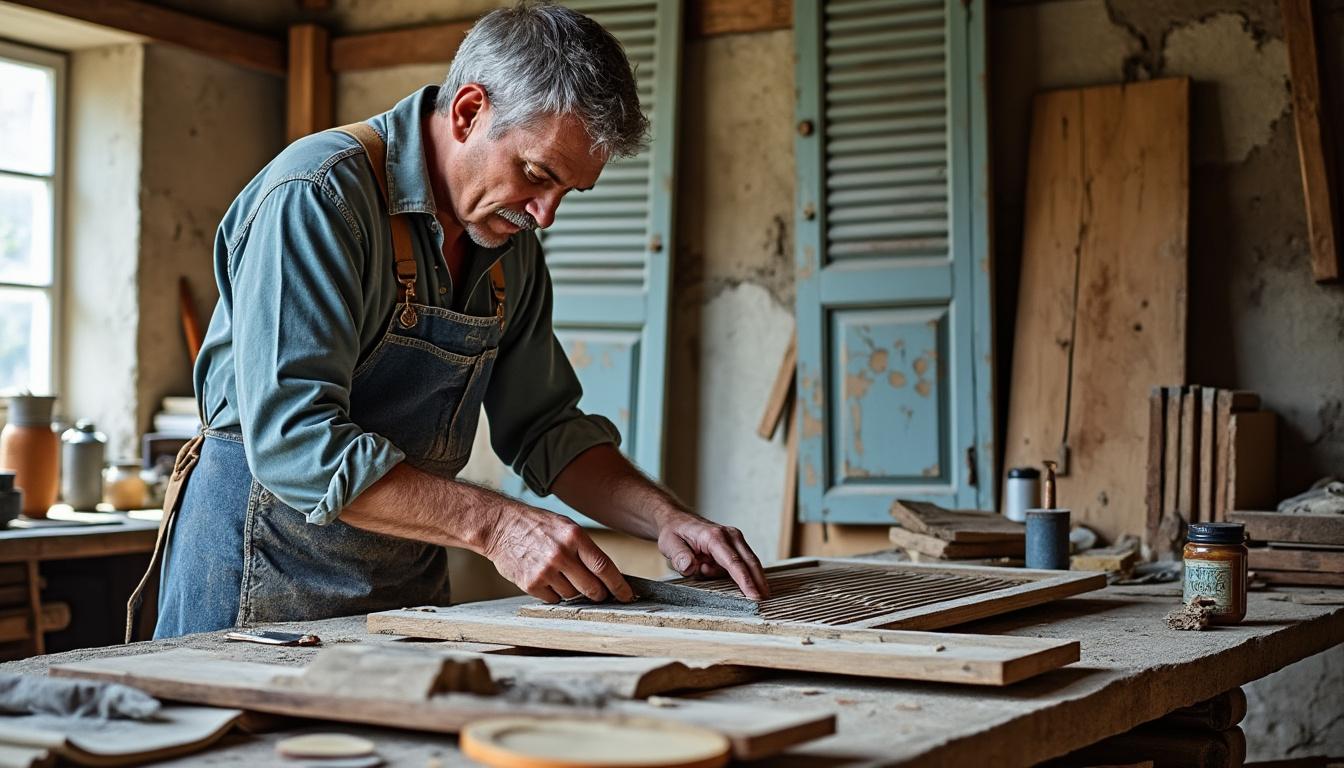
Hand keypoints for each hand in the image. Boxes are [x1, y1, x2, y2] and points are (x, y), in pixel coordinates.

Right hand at [483, 503, 633, 603]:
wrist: (500, 526)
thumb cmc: (536, 526)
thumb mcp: (565, 527)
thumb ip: (584, 549)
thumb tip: (605, 574)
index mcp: (574, 536)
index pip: (604, 567)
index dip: (619, 585)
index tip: (627, 595)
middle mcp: (561, 554)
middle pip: (592, 587)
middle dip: (599, 594)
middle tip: (599, 594)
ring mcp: (545, 571)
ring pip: (572, 595)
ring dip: (572, 590)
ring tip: (559, 574)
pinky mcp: (530, 583)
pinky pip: (553, 599)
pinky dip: (554, 594)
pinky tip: (546, 578)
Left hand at [655, 511, 769, 599]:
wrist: (677, 520)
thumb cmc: (675, 533)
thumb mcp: (669, 544)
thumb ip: (679, 556)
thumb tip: (690, 567)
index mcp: (714, 536)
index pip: (734, 563)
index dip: (745, 581)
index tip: (754, 597)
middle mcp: (730, 536)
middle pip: (750, 563)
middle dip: (758, 583)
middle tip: (764, 602)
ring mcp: (735, 540)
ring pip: (747, 565)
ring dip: (738, 578)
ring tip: (706, 570)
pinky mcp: (736, 546)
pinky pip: (741, 564)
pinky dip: (737, 574)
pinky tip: (716, 572)